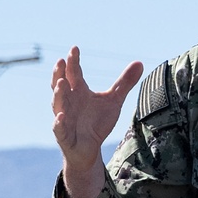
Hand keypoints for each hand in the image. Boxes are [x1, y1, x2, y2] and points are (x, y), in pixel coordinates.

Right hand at [52, 47, 143, 197]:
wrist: (89, 148)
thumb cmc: (97, 122)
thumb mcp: (113, 101)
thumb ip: (124, 83)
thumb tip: (140, 63)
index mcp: (78, 91)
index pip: (74, 73)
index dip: (73, 61)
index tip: (75, 48)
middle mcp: (68, 101)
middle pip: (60, 84)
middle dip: (59, 73)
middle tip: (61, 61)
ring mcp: (63, 117)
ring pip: (57, 104)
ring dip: (58, 94)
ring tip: (61, 83)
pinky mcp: (63, 135)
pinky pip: (59, 128)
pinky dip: (59, 122)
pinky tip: (61, 116)